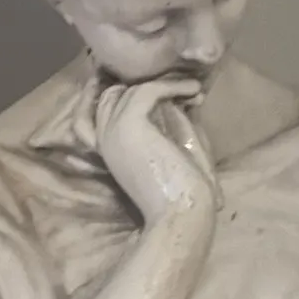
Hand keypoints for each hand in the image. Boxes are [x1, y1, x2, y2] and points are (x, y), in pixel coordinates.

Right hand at [95, 79, 217, 226]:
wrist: (183, 214)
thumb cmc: (183, 194)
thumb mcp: (174, 152)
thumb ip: (168, 124)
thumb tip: (175, 99)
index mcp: (112, 151)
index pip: (104, 110)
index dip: (131, 96)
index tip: (167, 93)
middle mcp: (106, 140)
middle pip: (111, 95)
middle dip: (142, 85)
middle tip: (178, 87)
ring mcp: (113, 132)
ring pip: (130, 90)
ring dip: (165, 84)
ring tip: (194, 90)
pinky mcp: (129, 125)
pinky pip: (147, 90)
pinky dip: (172, 85)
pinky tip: (195, 89)